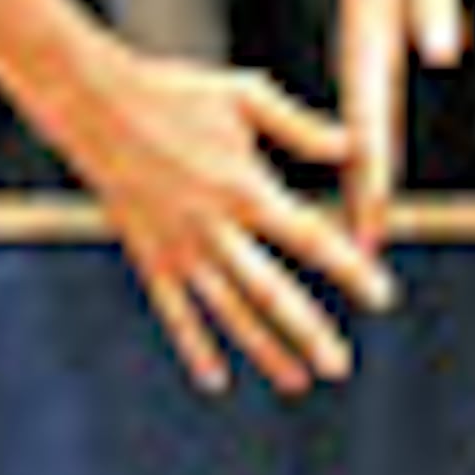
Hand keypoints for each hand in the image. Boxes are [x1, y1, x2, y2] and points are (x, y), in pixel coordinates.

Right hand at [75, 49, 391, 394]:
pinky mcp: (148, 255)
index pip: (309, 237)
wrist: (92, 103)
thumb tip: (353, 146)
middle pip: (270, 291)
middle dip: (308, 332)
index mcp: (244, 187)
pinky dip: (195, 346)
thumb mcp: (243, 95)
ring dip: (264, 350)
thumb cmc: (174, 91)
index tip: (382, 297)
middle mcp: (213, 227)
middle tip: (340, 366)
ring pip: (227, 311)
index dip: (349, 269)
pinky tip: (216, 380)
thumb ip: (299, 126)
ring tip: (299, 383)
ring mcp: (178, 246)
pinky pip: (174, 311)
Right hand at [332, 0, 466, 245]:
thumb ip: (435, 9)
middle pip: (355, 143)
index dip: (373, 172)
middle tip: (361, 254)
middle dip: (360, 198)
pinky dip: (360, 153)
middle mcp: (356, 60)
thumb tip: (443, 51)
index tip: (374, 214)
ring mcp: (358, 60)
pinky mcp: (365, 57)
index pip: (368, 122)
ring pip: (353, 137)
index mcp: (367, 45)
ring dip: (356, 183)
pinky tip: (359, 180)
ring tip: (358, 237)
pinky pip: (357, 120)